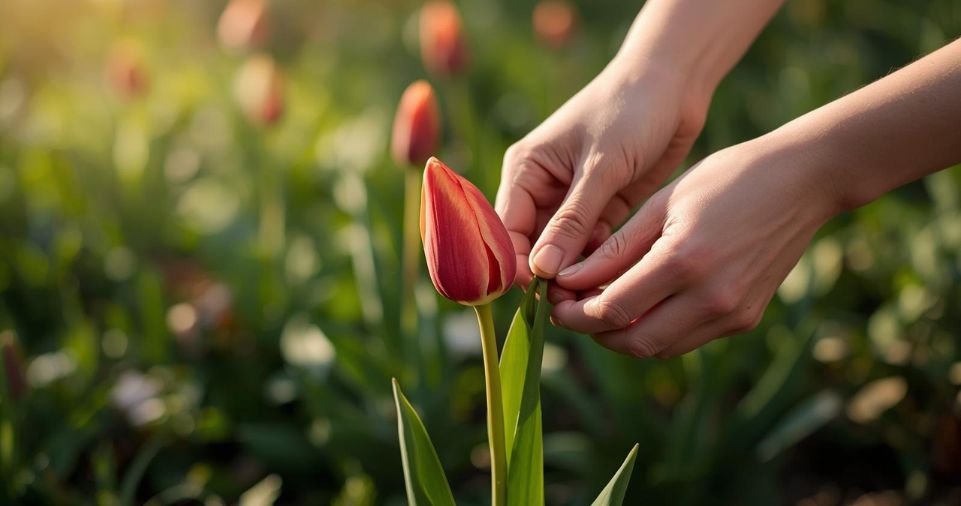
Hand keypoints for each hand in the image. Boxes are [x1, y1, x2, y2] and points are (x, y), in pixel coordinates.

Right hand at [495, 61, 709, 284]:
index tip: (539, 294)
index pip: (505, 229)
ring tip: (597, 293)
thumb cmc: (631, 111)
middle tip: (572, 303)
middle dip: (549, 274)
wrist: (675, 85)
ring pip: (562, 251)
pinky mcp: (601, 208)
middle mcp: (541, 187)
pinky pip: (591, 246)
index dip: (516, 265)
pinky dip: (599, 262)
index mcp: (525, 169)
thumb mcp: (601, 166)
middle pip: (531, 246)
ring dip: (576, 272)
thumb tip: (541, 271)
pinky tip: (615, 276)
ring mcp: (571, 200)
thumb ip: (572, 219)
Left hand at [550, 136, 840, 357]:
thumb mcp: (663, 203)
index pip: (611, 309)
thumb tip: (568, 280)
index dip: (573, 311)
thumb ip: (614, 248)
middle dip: (592, 331)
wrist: (804, 181)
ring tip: (598, 304)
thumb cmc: (728, 178)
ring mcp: (733, 314)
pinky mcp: (745, 320)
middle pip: (632, 341)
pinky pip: (685, 339)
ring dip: (622, 334)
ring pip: (658, 347)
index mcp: (685, 260)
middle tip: (568, 307)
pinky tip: (639, 301)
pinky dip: (654, 328)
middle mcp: (711, 297)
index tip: (552, 298)